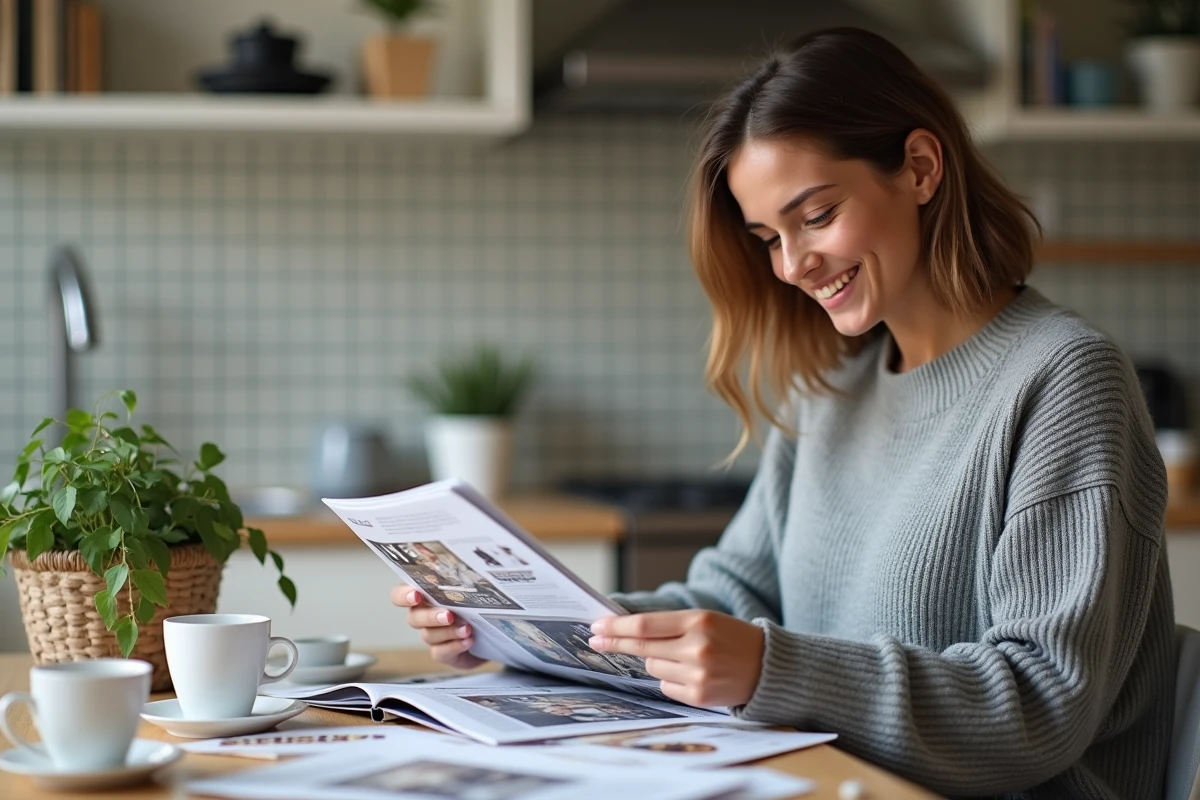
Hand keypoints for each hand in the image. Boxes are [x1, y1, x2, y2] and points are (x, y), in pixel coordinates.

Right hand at [390, 586, 486, 669]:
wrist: (488, 631)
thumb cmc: (474, 605)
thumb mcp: (467, 589)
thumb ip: (456, 580)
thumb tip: (457, 565)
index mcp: (424, 596)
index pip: (399, 595)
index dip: (403, 596)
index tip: (416, 596)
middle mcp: (423, 616)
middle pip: (414, 618)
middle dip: (430, 616)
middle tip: (448, 615)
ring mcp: (431, 636)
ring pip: (428, 635)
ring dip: (448, 631)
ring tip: (467, 629)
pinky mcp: (441, 653)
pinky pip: (440, 652)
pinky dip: (454, 646)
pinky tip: (468, 641)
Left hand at [589, 610, 763, 707]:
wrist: (767, 667)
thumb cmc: (732, 638)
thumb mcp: (705, 620)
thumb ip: (669, 624)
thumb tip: (626, 630)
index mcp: (698, 622)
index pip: (644, 626)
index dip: (616, 627)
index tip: (597, 626)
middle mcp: (697, 648)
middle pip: (642, 648)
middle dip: (615, 643)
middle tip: (596, 639)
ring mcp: (698, 675)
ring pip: (652, 668)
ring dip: (656, 661)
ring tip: (682, 657)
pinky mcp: (699, 697)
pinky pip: (665, 686)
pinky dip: (670, 679)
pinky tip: (692, 674)